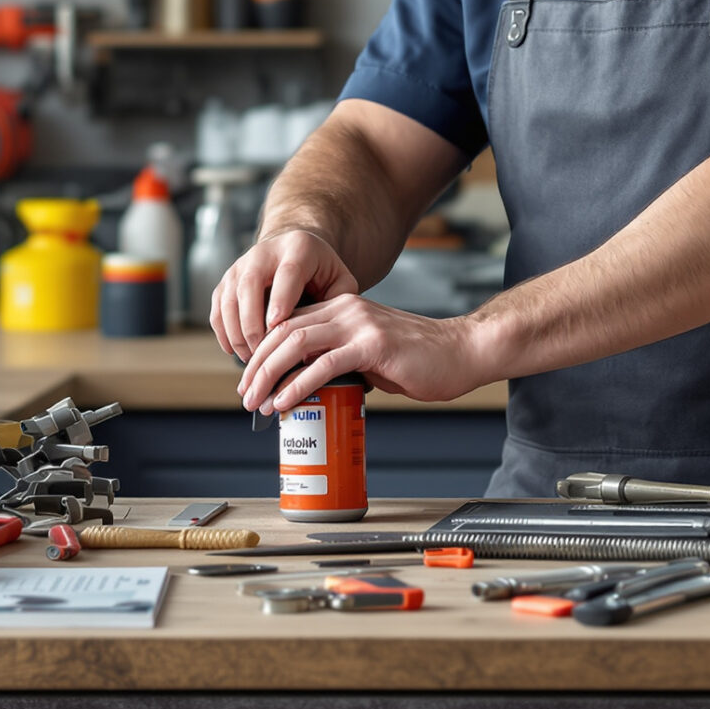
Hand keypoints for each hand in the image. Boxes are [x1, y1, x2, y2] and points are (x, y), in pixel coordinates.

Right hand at [209, 228, 359, 361]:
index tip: (277, 328)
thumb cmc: (321, 273)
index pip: (286, 274)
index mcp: (297, 248)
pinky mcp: (226, 282)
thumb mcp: (340, 280)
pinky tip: (237, 352)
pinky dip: (224, 333)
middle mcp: (263, 253)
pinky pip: (217, 309)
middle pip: (249, 284)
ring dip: (237, 332)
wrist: (293, 251)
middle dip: (253, 322)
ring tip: (252, 359)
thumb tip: (327, 333)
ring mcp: (240, 266)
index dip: (280, 301)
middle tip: (262, 353)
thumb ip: (341, 303)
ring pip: (228, 298)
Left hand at [236, 294, 494, 414]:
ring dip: (269, 375)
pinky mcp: (372, 345)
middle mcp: (346, 308)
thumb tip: (314, 383)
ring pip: (296, 344)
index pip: (287, 322)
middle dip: (257, 365)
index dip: (262, 350)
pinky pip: (324, 364)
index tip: (250, 379)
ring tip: (256, 402)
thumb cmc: (422, 359)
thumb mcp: (372, 353)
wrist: (463, 352)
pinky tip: (284, 402)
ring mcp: (359, 324)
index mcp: (343, 307)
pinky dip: (298, 385)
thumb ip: (343, 358)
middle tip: (246, 394)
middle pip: (283, 331)